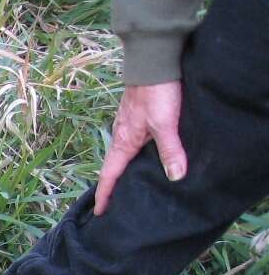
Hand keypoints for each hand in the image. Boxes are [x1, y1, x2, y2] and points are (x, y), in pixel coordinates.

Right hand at [95, 81, 185, 215]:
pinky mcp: (137, 116)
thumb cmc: (156, 93)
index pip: (109, 175)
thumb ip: (170, 150)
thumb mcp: (165, 124)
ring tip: (128, 183)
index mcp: (123, 142)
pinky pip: (131, 142)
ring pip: (122, 153)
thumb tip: (175, 177)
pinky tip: (143, 155)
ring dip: (122, 169)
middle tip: (113, 203)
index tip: (100, 212)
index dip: (104, 195)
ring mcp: (128, 125)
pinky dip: (132, 155)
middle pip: (113, 166)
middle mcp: (121, 135)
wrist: (153, 62)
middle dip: (111, 185)